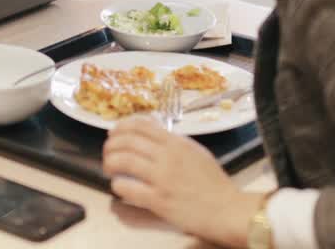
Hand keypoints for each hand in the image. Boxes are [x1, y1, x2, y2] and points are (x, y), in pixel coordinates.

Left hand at [102, 116, 266, 246]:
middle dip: (111, 145)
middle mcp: (167, 156)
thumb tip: (153, 135)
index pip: (141, 125)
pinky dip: (118, 185)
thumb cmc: (214, 182)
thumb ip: (175, 143)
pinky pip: (128, 188)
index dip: (121, 127)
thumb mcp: (196, 152)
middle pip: (127, 140)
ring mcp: (162, 178)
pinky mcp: (159, 200)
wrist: (226, 209)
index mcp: (176, 142)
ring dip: (110, 163)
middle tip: (107, 152)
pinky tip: (119, 187)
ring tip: (109, 168)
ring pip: (123, 161)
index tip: (114, 133)